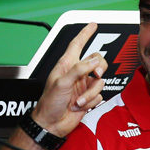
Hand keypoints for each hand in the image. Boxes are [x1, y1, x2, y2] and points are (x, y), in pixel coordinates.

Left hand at [32, 22, 106, 136]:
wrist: (51, 124)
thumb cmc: (49, 103)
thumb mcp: (62, 83)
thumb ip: (79, 70)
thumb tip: (94, 61)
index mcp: (66, 65)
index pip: (77, 44)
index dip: (85, 34)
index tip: (93, 25)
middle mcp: (76, 73)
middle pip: (97, 61)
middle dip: (99, 68)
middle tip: (95, 74)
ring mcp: (83, 86)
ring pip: (100, 81)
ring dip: (90, 93)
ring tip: (77, 101)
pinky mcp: (88, 98)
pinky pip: (99, 95)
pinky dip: (91, 102)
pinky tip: (79, 106)